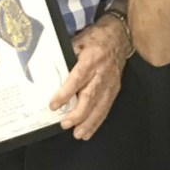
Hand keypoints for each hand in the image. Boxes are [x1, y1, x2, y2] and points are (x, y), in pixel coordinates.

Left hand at [49, 18, 127, 139]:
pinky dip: (97, 121)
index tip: (53, 104)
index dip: (66, 93)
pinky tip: (88, 131)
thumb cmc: (95, 38)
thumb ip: (67, 54)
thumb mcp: (79, 40)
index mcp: (91, 59)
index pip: (77, 78)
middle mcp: (101, 73)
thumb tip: (50, 69)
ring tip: (77, 134)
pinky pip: (106, 108)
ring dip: (88, 122)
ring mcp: (110, 83)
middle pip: (90, 96)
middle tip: (65, 124)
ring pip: (99, 106)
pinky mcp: (115, 89)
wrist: (119, 36)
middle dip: (77, 113)